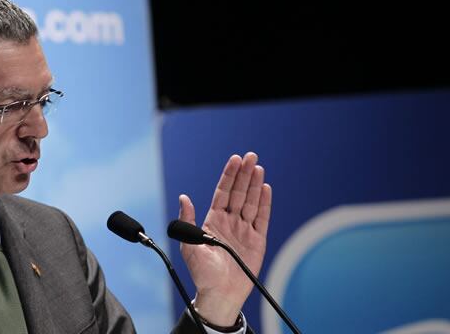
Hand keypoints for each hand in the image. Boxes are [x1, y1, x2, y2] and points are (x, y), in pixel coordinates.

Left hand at [179, 152, 271, 325]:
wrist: (219, 294)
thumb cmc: (202, 273)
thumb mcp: (189, 246)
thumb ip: (187, 222)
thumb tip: (184, 198)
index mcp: (214, 220)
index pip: (223, 192)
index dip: (229, 176)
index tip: (234, 160)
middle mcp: (230, 221)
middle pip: (239, 193)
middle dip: (244, 174)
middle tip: (251, 155)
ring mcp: (244, 230)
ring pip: (251, 202)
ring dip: (255, 184)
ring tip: (258, 167)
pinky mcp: (257, 240)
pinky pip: (262, 218)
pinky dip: (264, 203)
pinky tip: (266, 188)